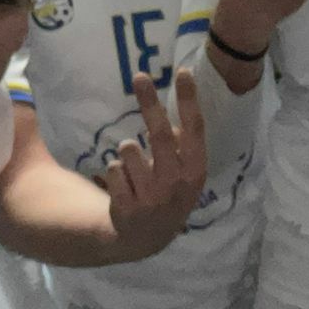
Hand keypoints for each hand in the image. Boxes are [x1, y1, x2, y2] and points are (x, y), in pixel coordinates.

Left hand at [102, 69, 207, 260]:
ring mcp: (153, 197)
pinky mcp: (128, 207)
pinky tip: (124, 188)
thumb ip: (182, 145)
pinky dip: (114, 172)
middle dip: (149, 102)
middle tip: (139, 76)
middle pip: (160, 133)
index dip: (189, 100)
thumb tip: (175, 118)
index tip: (183, 71)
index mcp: (195, 170)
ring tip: (134, 171)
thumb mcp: (183, 172)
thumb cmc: (167, 192)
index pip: (195, 129)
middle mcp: (178, 183)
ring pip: (128, 149)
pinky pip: (113, 169)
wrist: (147, 238)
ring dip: (126, 152)